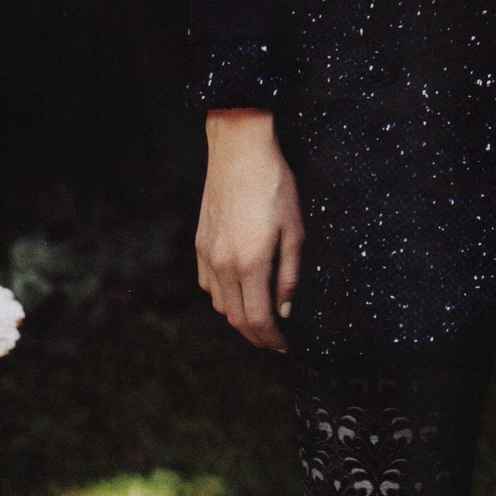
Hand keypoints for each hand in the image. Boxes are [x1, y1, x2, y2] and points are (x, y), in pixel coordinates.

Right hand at [195, 108, 303, 351]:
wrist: (239, 149)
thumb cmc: (273, 184)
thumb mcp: (294, 228)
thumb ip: (289, 273)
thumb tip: (285, 308)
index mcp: (250, 263)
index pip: (258, 318)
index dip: (271, 339)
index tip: (284, 346)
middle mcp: (224, 264)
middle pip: (236, 318)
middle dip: (256, 335)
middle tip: (273, 340)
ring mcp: (207, 254)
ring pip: (220, 303)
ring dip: (239, 316)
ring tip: (260, 316)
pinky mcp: (200, 242)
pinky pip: (208, 283)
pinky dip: (223, 295)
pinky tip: (238, 288)